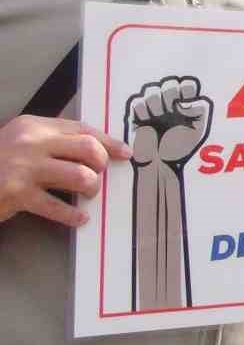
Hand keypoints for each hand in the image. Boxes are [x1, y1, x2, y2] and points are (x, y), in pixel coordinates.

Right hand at [0, 114, 130, 225]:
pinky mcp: (17, 195)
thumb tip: (95, 151)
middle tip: (98, 176)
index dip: (108, 142)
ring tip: (86, 196)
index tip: (124, 153)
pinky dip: (74, 215)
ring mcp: (24, 169)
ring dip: (91, 189)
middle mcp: (31, 143)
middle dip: (101, 165)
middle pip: (88, 149)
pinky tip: (79, 218)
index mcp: (34, 126)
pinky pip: (59, 207)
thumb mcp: (21, 142)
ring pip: (80, 176)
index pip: (82, 130)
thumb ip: (52, 141)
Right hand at [125, 76, 211, 167]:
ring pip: (153, 91)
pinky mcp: (137, 115)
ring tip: (160, 117)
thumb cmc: (179, 148)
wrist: (160, 163)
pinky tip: (149, 121)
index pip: (187, 84)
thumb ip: (199, 111)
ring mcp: (153, 107)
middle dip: (170, 94)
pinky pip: (138, 103)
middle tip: (172, 109)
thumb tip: (190, 99)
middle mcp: (170, 102)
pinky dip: (144, 111)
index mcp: (186, 104)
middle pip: (169, 83)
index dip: (187, 88)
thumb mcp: (197, 130)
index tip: (186, 99)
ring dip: (157, 104)